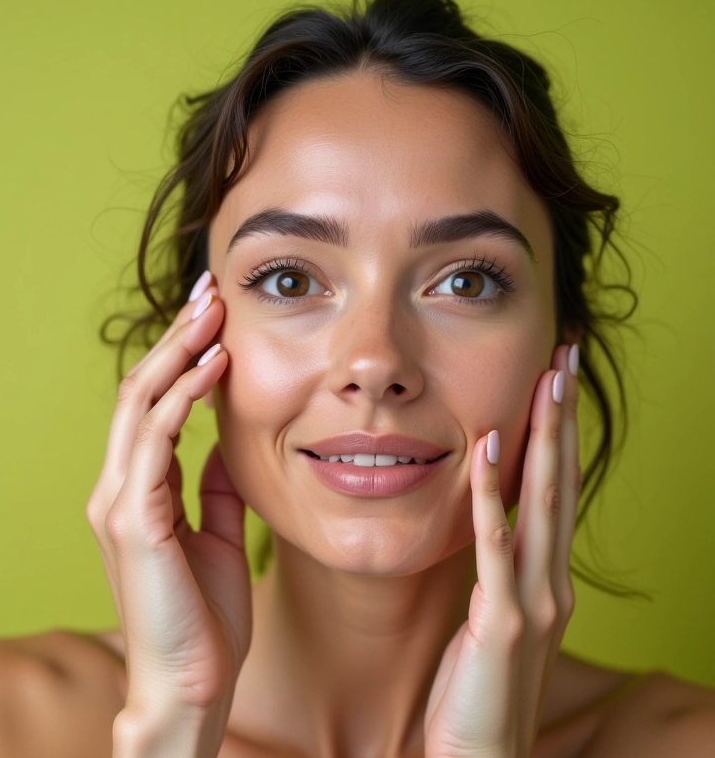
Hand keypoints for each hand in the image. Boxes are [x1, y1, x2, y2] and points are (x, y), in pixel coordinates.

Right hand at [85, 272, 251, 729]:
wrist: (194, 682)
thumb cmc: (206, 614)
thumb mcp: (216, 532)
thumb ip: (212, 485)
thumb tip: (224, 441)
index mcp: (138, 490)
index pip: (152, 404)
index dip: (180, 356)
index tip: (214, 317)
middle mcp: (118, 487)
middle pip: (140, 389)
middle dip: (176, 336)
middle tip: (210, 290)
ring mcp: (119, 501)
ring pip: (140, 403)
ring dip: (179, 351)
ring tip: (213, 310)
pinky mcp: (132, 520)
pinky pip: (156, 440)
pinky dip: (182, 396)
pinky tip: (214, 366)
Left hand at [424, 343, 579, 757]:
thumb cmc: (482, 688)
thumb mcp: (496, 619)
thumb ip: (501, 571)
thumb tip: (490, 522)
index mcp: (548, 578)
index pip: (558, 491)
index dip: (560, 434)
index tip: (557, 382)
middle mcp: (552, 582)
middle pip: (560, 483)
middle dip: (562, 418)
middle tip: (564, 358)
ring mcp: (532, 602)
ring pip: (541, 504)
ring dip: (542, 439)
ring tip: (544, 383)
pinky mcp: (501, 623)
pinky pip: (496, 547)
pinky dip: (491, 496)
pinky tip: (489, 450)